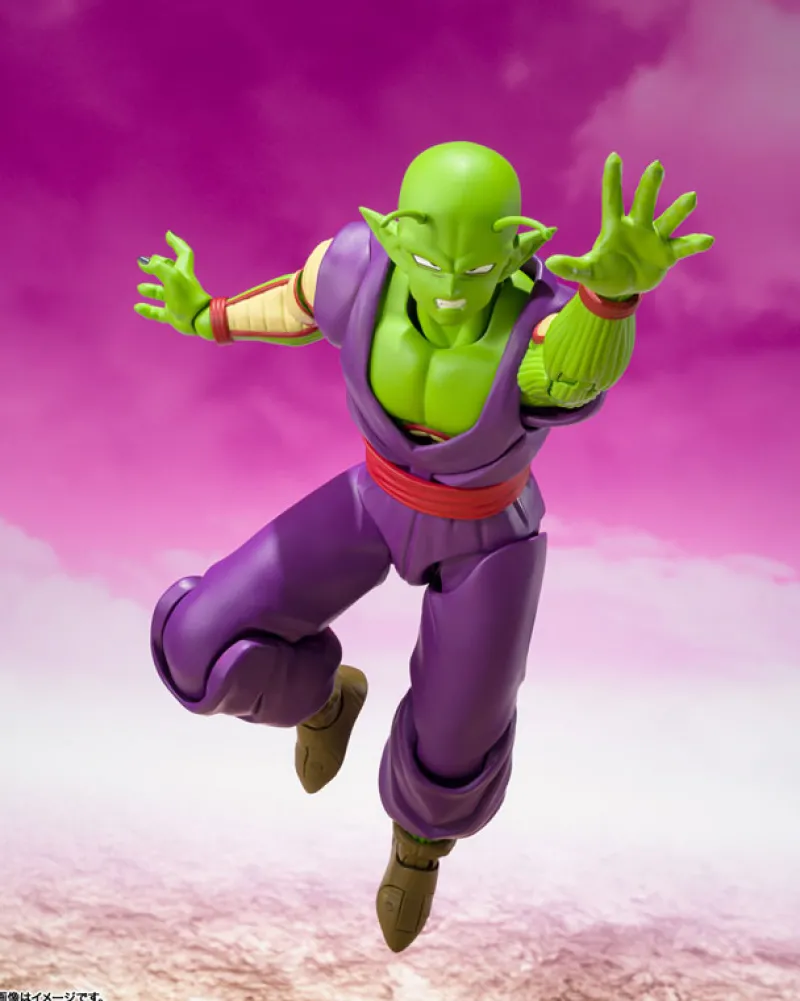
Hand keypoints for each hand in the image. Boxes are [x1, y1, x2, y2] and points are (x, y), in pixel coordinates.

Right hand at [135, 232, 211, 335]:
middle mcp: (180, 285)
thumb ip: (157, 266)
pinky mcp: (174, 315)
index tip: (168, 235)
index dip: (176, 243)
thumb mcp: (171, 276)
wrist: (199, 321)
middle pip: (168, 271)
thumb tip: (143, 261)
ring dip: (151, 289)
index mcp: (183, 272)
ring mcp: (177, 300)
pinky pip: (158, 312)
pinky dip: (148, 309)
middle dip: (157, 265)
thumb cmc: (187, 296)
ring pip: (162, 292)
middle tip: (143, 263)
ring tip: (140, 288)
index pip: (182, 253)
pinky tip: (137, 307)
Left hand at [545, 153, 713, 298]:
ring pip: (667, 220)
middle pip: (643, 204)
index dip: (613, 181)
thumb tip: (551, 262)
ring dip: (678, 210)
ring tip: (691, 197)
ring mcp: (654, 239)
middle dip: (649, 187)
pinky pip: (682, 246)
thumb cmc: (602, 273)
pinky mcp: (667, 254)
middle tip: (655, 166)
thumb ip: (572, 267)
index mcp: (615, 228)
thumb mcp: (587, 272)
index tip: (613, 157)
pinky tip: (707, 240)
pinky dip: (694, 244)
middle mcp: (637, 227)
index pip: (612, 201)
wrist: (620, 289)